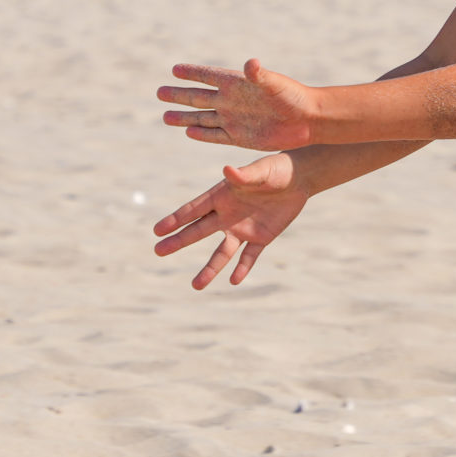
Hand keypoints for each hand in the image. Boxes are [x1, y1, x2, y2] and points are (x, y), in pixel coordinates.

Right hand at [151, 153, 308, 288]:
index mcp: (222, 196)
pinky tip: (233, 281)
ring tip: (196, 286)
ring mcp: (243, 229)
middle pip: (199, 231)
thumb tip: (228, 170)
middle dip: (179, 241)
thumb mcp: (261, 171)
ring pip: (223, 252)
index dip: (175, 219)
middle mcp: (227, 215)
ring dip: (211, 269)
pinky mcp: (261, 238)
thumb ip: (245, 175)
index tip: (157, 230)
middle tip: (158, 251)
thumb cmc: (275, 169)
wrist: (298, 179)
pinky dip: (242, 268)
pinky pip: (249, 257)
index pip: (194, 210)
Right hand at [158, 58, 319, 149]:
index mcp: (237, 84)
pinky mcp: (240, 137)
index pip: (208, 76)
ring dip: (184, 117)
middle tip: (159, 92)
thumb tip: (250, 63)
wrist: (307, 120)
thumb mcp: (274, 83)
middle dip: (179, 95)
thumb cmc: (293, 96)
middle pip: (198, 97)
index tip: (174, 69)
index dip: (192, 72)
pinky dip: (202, 134)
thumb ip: (259, 75)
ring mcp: (234, 119)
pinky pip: (215, 135)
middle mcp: (232, 100)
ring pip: (202, 118)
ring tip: (165, 117)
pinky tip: (188, 132)